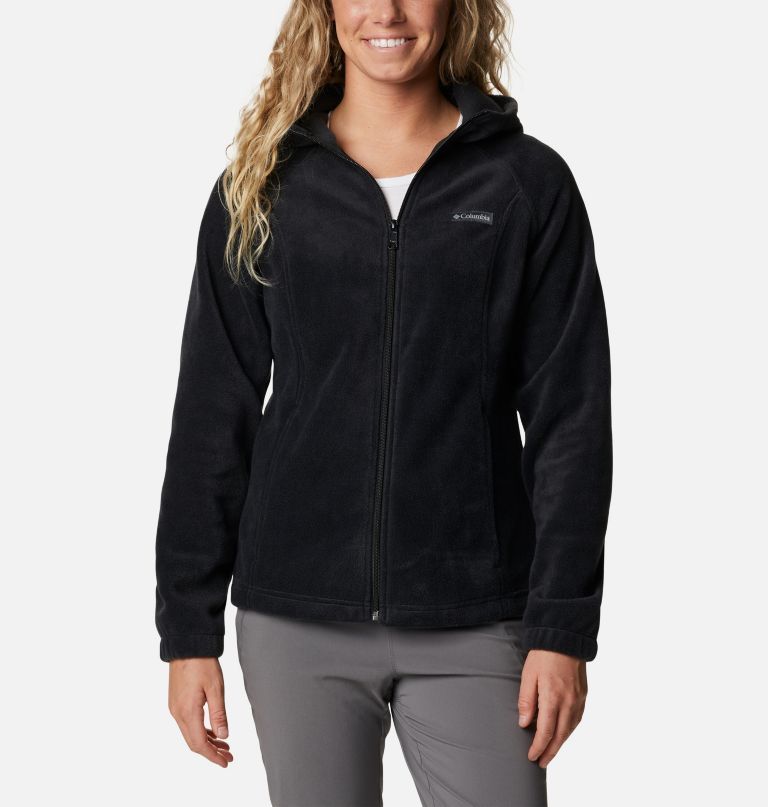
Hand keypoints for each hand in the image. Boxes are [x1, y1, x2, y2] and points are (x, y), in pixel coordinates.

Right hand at [168, 657, 233, 766]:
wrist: (186, 645)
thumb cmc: (202, 663)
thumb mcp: (216, 688)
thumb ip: (219, 714)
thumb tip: (224, 736)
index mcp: (187, 712)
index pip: (200, 744)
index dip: (213, 756)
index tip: (225, 763)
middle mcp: (178, 713)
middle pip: (194, 742)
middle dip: (211, 752)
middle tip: (229, 756)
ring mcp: (175, 707)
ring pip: (191, 733)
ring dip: (207, 741)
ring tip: (225, 745)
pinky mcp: (176, 701)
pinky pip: (188, 723)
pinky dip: (201, 730)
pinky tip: (213, 731)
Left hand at [518, 649, 587, 767]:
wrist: (564, 638)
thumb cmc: (543, 655)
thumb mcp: (528, 676)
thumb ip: (526, 701)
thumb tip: (524, 724)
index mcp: (553, 698)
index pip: (546, 732)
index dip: (538, 747)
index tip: (531, 756)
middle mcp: (569, 702)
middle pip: (560, 736)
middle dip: (550, 752)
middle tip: (541, 762)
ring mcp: (578, 699)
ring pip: (570, 729)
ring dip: (560, 743)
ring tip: (550, 751)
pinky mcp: (583, 695)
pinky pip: (577, 719)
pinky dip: (569, 730)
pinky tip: (563, 733)